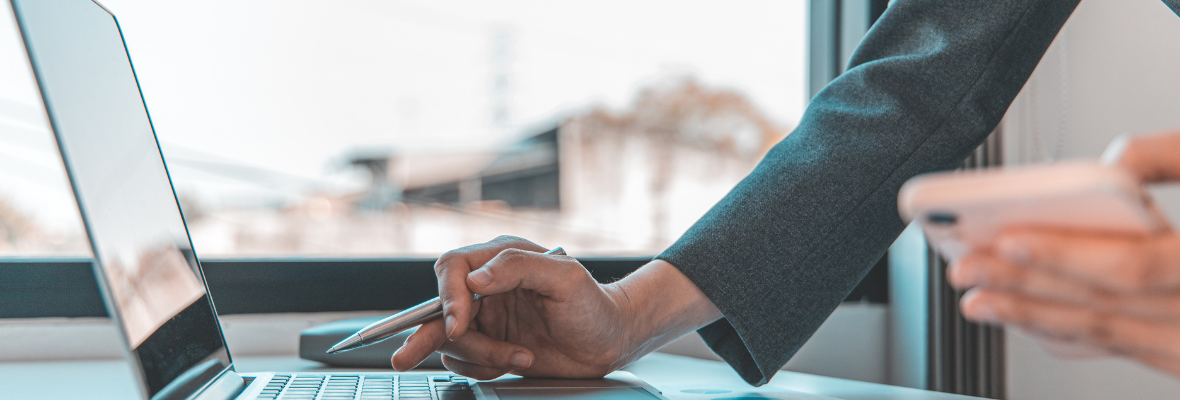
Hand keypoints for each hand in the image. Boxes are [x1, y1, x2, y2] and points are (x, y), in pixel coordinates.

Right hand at [390, 236, 720, 379]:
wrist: (610, 343)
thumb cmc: (594, 305)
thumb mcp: (564, 277)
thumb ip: (518, 267)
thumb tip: (475, 279)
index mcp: (502, 259)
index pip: (453, 268)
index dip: (449, 296)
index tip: (460, 323)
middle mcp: (489, 286)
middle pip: (440, 306)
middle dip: (438, 332)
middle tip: (427, 349)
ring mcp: (487, 317)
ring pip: (450, 340)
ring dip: (481, 355)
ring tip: (520, 356)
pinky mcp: (490, 344)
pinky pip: (462, 360)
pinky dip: (483, 368)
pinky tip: (515, 360)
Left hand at [948, 131, 1179, 376]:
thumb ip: (1176, 157)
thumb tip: (1112, 157)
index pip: (1138, 268)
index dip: (1070, 256)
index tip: (1011, 239)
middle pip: (1106, 306)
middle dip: (1026, 289)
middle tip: (967, 269)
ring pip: (1107, 335)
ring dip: (1034, 317)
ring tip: (978, 298)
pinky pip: (1121, 349)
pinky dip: (1068, 334)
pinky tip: (1026, 319)